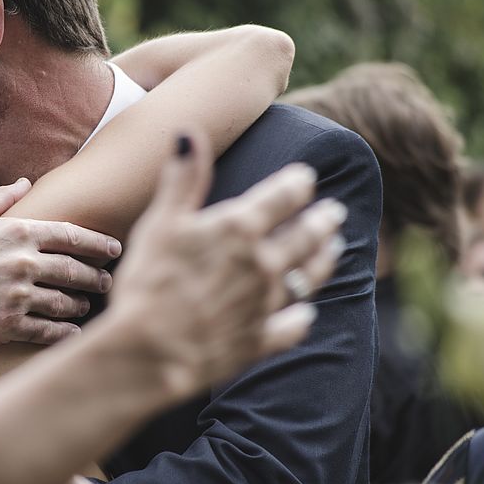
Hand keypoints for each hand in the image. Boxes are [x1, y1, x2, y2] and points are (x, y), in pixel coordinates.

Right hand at [0, 178, 121, 345]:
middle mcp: (21, 263)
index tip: (114, 249)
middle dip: (96, 277)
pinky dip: (64, 332)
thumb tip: (26, 181)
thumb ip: (3, 197)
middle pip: (75, 271)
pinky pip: (46, 331)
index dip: (98, 244)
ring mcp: (15, 296)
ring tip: (87, 306)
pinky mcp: (5, 325)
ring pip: (65, 303)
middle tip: (106, 281)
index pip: (71, 236)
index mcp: (17, 233)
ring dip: (81, 305)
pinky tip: (73, 332)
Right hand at [107, 136, 345, 398]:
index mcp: (239, 229)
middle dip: (322, 221)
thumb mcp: (160, 222)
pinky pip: (291, 327)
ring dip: (324, 261)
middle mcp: (263, 264)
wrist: (150, 350)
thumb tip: (189, 132)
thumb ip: (182, 179)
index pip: (281, 197)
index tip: (306, 177)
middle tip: (335, 213)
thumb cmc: (149, 282)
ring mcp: (265, 305)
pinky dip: (301, 318)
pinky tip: (306, 314)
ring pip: (307, 278)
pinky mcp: (259, 340)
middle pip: (305, 236)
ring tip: (335, 249)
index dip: (296, 183)